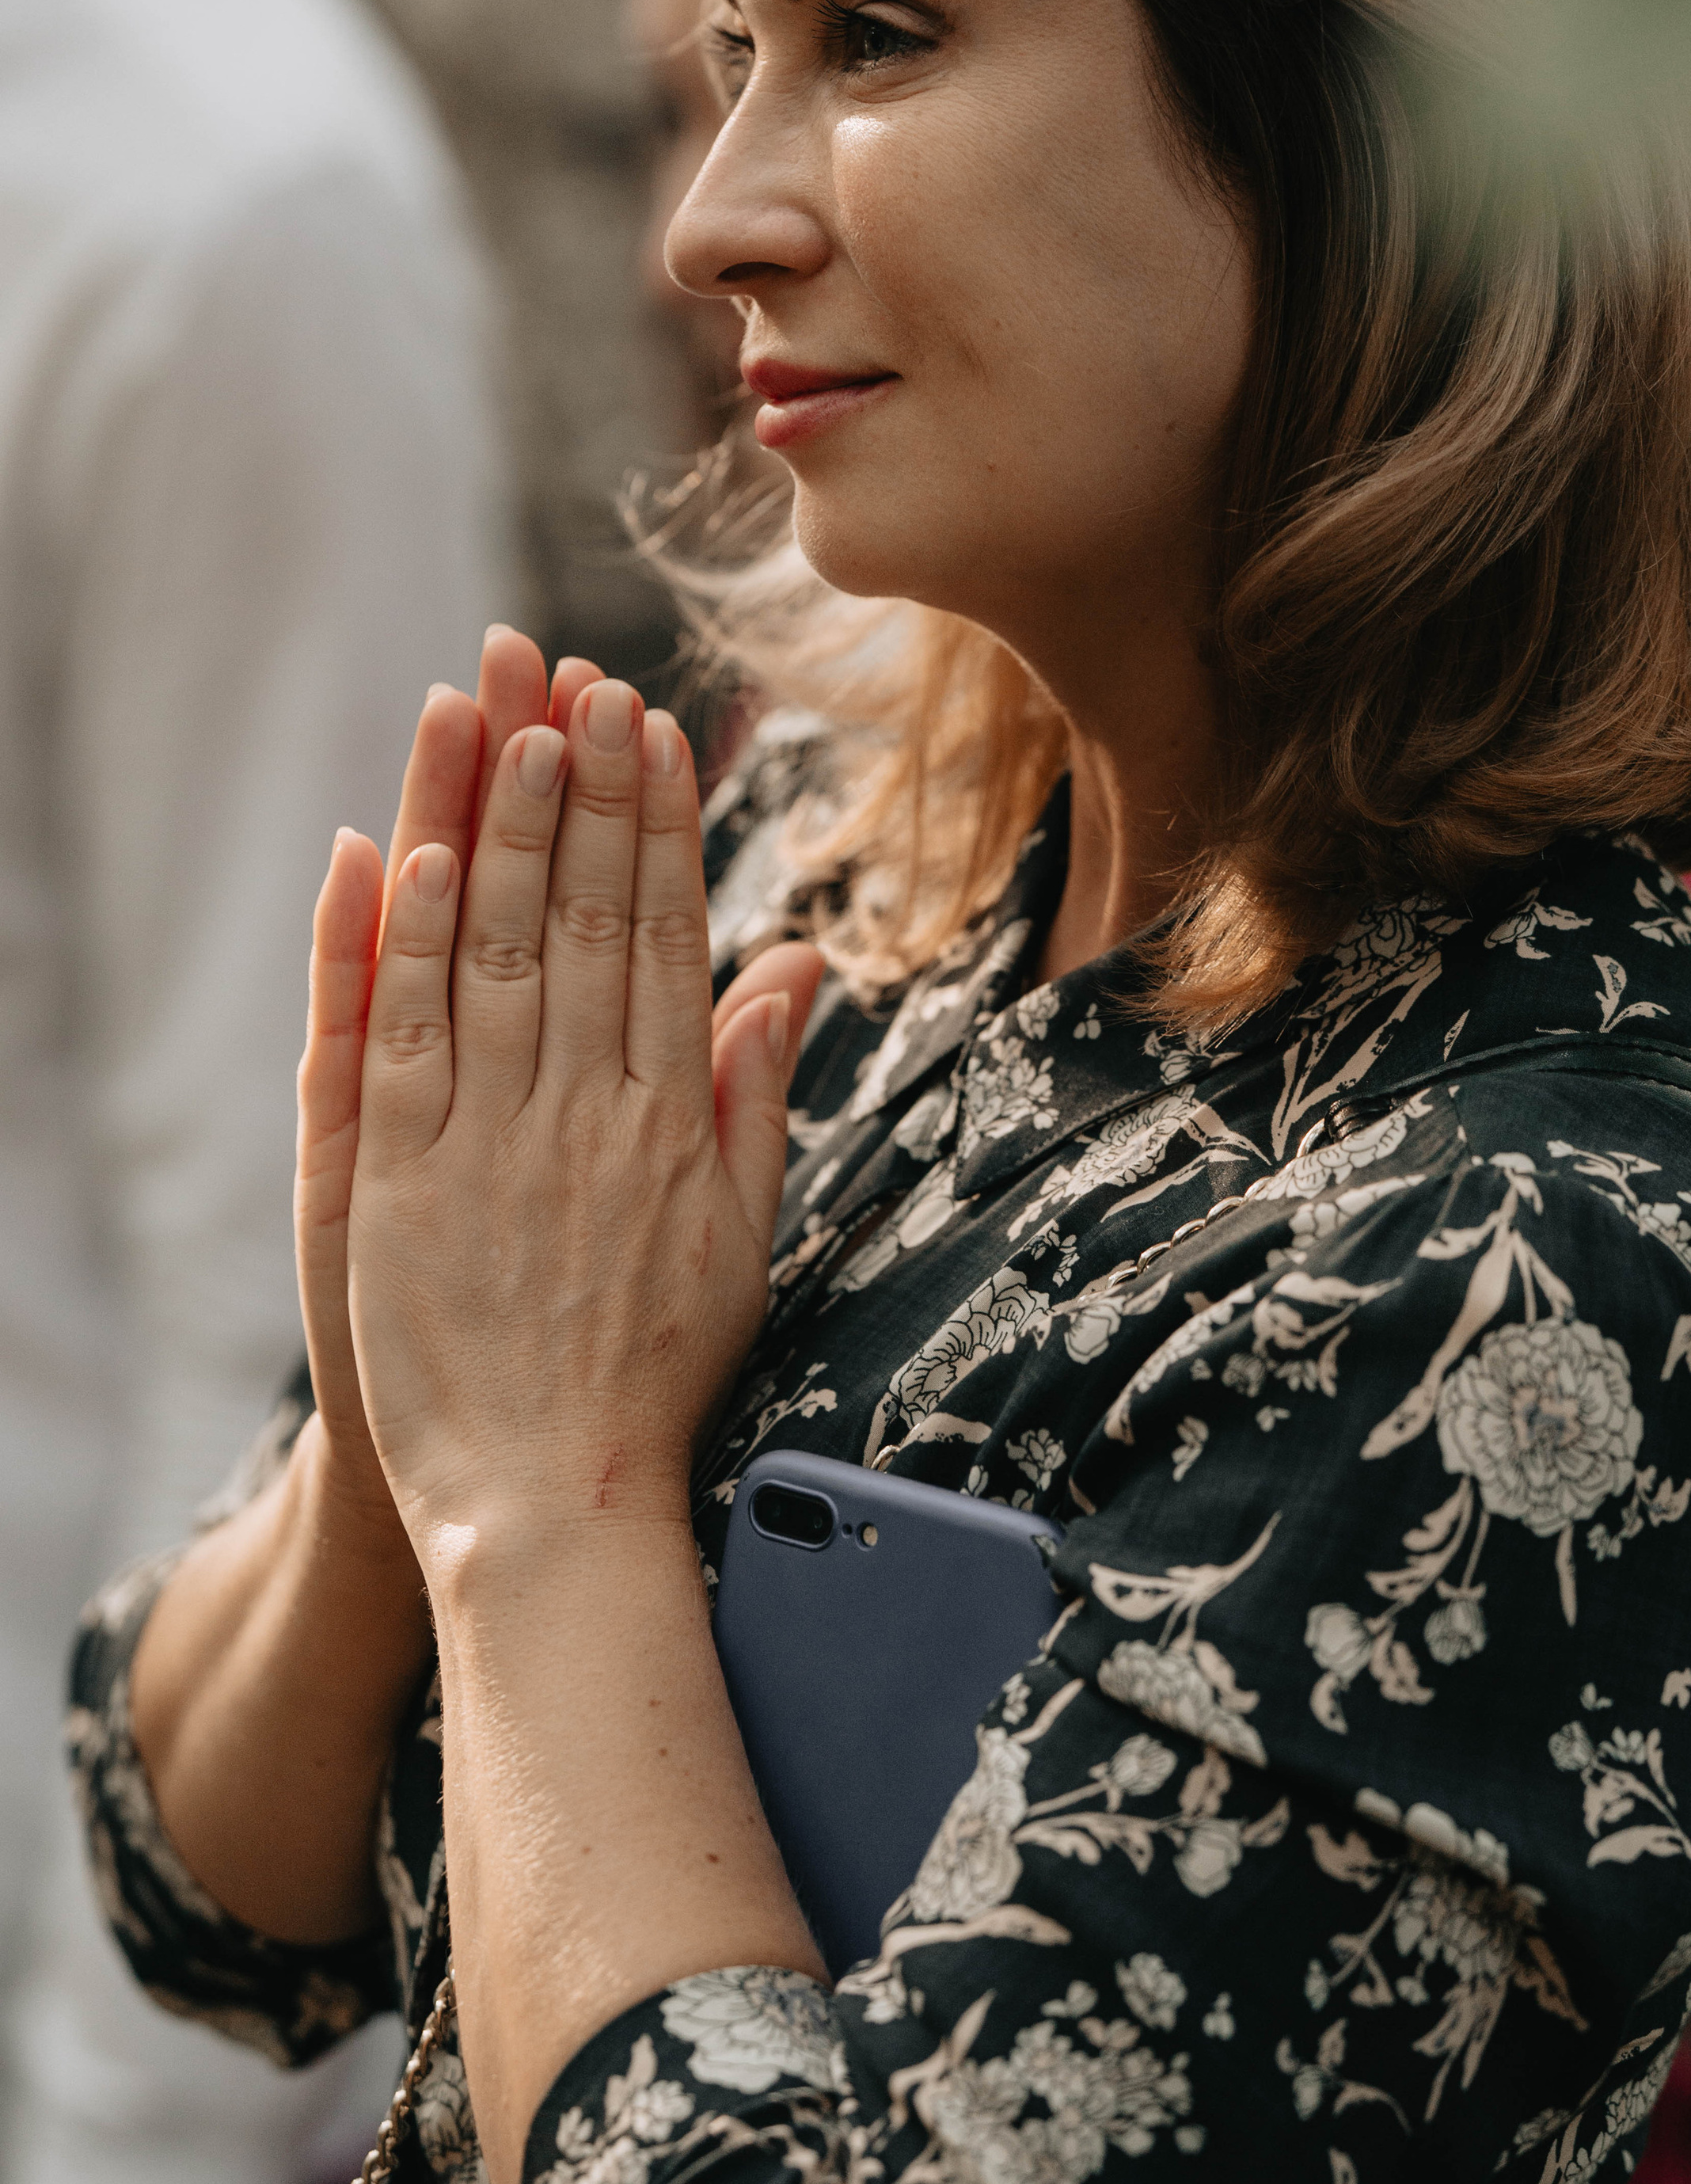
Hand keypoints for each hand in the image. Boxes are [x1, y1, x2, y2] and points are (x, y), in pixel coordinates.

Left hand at [330, 674, 824, 1556]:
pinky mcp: (406, 1184)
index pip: (665, 933)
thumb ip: (754, 1090)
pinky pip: (408, 1044)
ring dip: (504, 833)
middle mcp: (589, 1112)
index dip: (657, 823)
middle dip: (586, 792)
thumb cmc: (656, 1369)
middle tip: (584, 684)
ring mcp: (494, 1142)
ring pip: (500, 956)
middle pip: (585, 920)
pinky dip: (407, 948)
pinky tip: (410, 858)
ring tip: (511, 728)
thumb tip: (792, 971)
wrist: (558, 1500)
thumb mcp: (739, 1229)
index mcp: (671, 1117)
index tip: (652, 729)